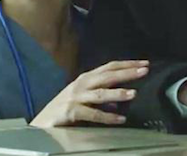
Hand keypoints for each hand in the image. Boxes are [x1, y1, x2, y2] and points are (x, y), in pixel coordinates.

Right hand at [30, 60, 148, 127]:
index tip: (144, 63)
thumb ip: (101, 99)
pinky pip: (92, 114)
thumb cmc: (64, 109)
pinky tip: (119, 119)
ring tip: (134, 94)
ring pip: (100, 94)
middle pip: (107, 76)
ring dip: (118, 93)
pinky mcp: (70, 112)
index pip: (110, 67)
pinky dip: (107, 117)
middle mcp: (82, 84)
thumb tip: (118, 103)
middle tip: (144, 70)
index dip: (127, 64)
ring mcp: (75, 97)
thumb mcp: (84, 100)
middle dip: (127, 73)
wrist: (41, 122)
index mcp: (86, 78)